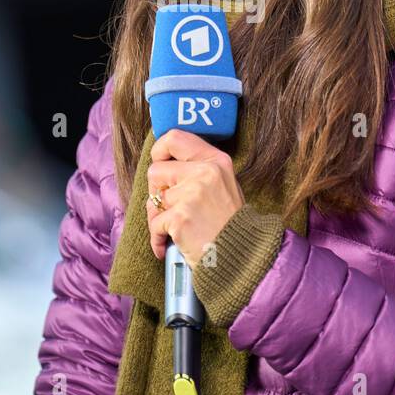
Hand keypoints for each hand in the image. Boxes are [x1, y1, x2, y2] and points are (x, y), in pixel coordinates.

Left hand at [146, 129, 244, 267]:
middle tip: (166, 205)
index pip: (175, 138)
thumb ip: (199, 170)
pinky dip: (157, 238)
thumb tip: (165, 162)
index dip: (159, 149)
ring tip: (173, 228)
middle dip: (155, 190)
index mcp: (216, 160)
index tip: (158, 162)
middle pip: (156, 169)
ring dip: (157, 216)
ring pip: (152, 198)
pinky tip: (168, 245)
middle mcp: (205, 172)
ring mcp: (192, 194)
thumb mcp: (224, 185)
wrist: (241, 256)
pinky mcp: (180, 218)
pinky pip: (154, 223)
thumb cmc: (229, 223)